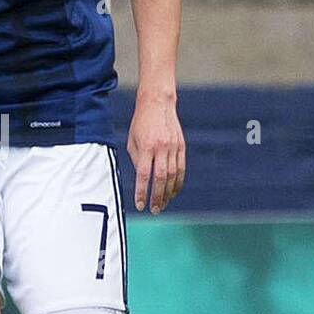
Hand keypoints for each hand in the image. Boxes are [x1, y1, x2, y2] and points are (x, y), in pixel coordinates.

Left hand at [127, 93, 185, 213]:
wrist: (157, 104)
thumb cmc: (140, 123)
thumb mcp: (132, 141)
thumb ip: (137, 160)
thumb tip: (143, 179)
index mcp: (146, 147)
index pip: (144, 175)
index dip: (142, 192)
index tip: (140, 205)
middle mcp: (161, 148)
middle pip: (161, 178)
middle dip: (158, 197)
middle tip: (155, 209)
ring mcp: (173, 147)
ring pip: (173, 175)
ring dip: (169, 192)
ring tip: (164, 203)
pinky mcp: (181, 146)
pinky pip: (181, 168)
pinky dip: (178, 182)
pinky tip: (174, 191)